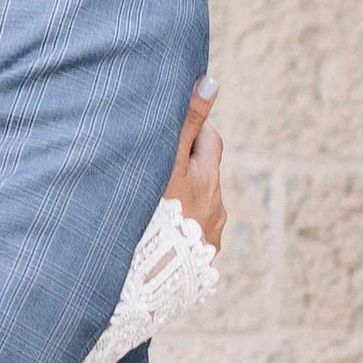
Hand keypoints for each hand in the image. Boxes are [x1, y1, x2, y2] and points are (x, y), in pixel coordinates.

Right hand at [167, 78, 225, 253]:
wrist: (149, 281)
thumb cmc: (153, 216)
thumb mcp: (168, 162)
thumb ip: (186, 123)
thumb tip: (210, 81)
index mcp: (204, 179)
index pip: (208, 138)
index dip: (191, 130)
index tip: (170, 129)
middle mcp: (213, 206)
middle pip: (207, 172)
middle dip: (189, 164)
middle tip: (160, 161)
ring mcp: (209, 236)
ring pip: (200, 205)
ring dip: (183, 200)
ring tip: (154, 204)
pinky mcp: (201, 263)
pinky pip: (192, 238)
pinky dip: (180, 230)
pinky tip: (159, 236)